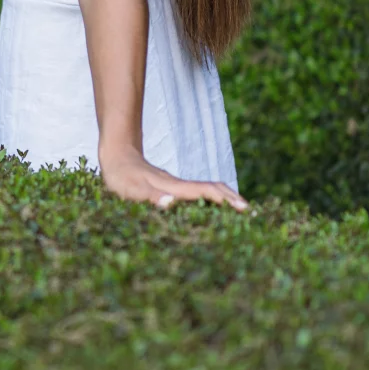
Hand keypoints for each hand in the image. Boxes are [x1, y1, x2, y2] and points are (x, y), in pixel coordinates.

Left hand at [99, 145, 247, 212]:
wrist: (116, 154)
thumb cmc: (121, 176)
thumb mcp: (131, 190)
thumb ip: (150, 196)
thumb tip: (170, 203)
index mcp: (174, 188)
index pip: (206, 192)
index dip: (226, 200)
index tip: (245, 210)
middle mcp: (179, 185)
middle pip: (212, 189)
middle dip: (233, 199)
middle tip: (253, 215)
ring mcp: (175, 185)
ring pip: (206, 189)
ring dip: (225, 199)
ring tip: (240, 213)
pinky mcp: (170, 186)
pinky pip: (196, 192)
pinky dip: (211, 199)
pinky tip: (212, 208)